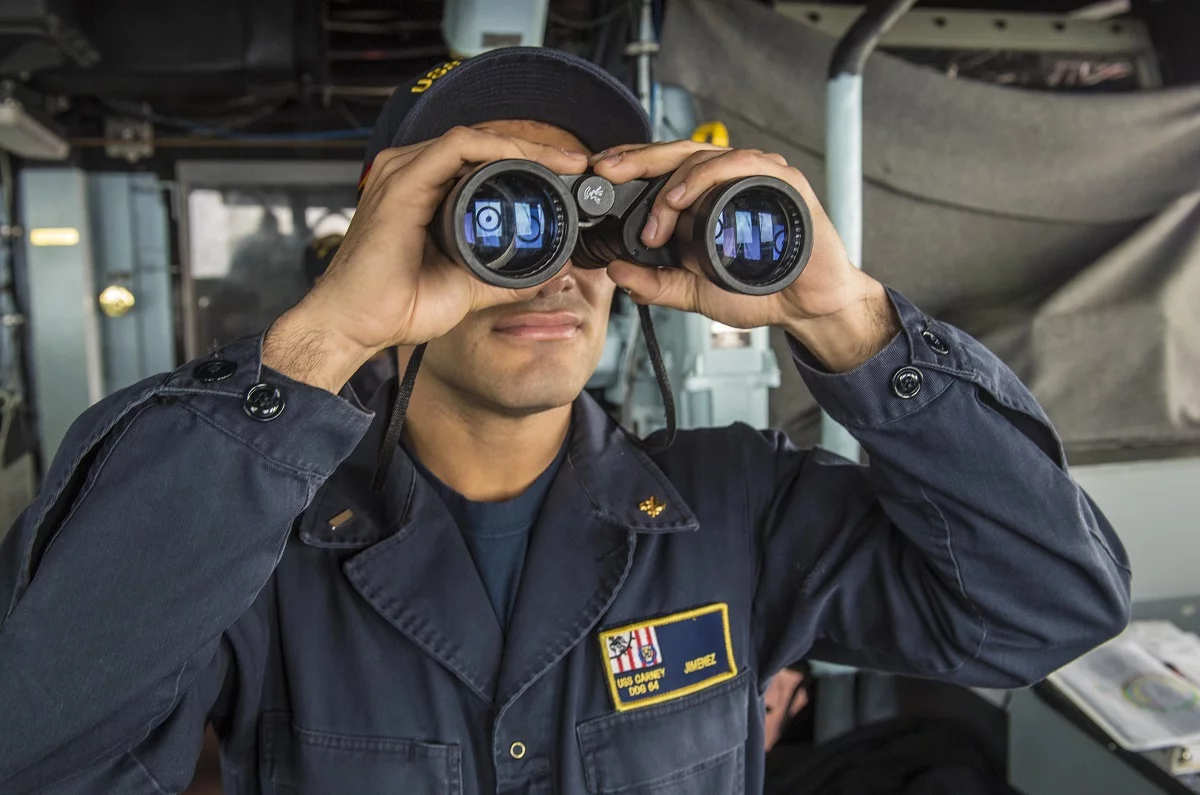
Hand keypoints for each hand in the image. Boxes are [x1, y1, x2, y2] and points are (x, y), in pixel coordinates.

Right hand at [263, 127, 587, 391]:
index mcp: (425, 193)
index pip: (484, 162)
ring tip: (564, 162)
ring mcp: (404, 173)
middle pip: (484, 146)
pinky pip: (456, 146)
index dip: (530, 164)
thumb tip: (548, 272)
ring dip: (524, 146)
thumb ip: (505, 276)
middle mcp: (412, 175)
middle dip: (536, 151)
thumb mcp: (467, 287)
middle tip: (578, 164)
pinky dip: (496, 148)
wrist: (357, 324)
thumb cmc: (396, 307)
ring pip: (476, 139)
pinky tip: (527, 159)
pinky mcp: (402, 180)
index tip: (569, 178)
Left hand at [592, 141, 897, 371]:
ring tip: (656, 218)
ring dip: (671, 183)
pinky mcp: (780, 179)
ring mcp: (754, 174)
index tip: (597, 174)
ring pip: (703, 156)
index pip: (662, 168)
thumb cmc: (760, 290)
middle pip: (675, 153)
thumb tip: (616, 273)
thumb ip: (656, 285)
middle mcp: (728, 177)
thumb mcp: (694, 292)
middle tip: (604, 171)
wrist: (808, 305)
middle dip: (636, 160)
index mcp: (706, 195)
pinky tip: (681, 198)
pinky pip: (739, 163)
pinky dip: (706, 176)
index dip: (630, 165)